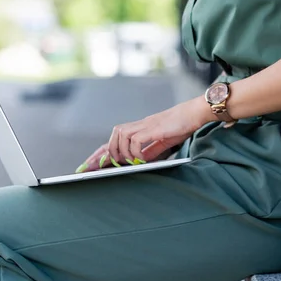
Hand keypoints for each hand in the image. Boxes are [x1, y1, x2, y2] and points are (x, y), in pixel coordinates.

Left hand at [75, 96, 211, 172]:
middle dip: (108, 152)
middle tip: (111, 165)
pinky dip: (136, 152)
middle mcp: (139, 125)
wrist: (193, 114)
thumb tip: (139, 161)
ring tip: (130, 162)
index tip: (87, 166)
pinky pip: (136, 140)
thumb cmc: (180, 127)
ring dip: (123, 152)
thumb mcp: (162, 143)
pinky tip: (142, 159)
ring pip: (121, 136)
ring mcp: (145, 125)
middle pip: (115, 135)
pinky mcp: (153, 128)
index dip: (100, 153)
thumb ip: (149, 151)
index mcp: (140, 128)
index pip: (115, 139)